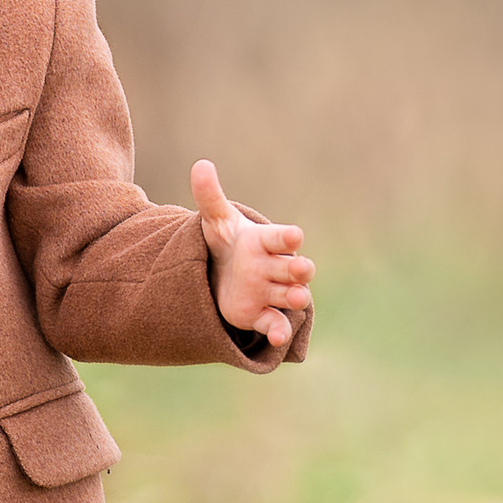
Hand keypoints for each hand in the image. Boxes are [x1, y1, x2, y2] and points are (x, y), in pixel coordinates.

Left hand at [191, 160, 313, 352]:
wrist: (217, 273)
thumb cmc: (224, 242)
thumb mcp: (214, 220)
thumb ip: (210, 195)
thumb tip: (200, 164)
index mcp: (265, 242)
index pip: (281, 238)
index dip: (288, 238)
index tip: (294, 236)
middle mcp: (273, 267)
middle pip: (293, 268)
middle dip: (300, 269)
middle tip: (302, 269)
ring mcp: (269, 292)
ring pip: (289, 296)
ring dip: (295, 297)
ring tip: (297, 298)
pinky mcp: (259, 315)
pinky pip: (274, 324)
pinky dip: (278, 331)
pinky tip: (278, 338)